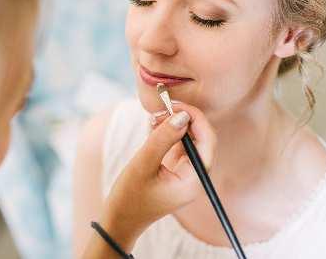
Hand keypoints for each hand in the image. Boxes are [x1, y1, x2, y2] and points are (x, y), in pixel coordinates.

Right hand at [99, 103, 216, 251]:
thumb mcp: (143, 165)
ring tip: (154, 116)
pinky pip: (177, 144)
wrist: (119, 220)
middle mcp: (195, 176)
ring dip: (173, 124)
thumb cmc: (129, 198)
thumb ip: (162, 139)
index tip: (175, 105)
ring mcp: (185, 172)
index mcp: (194, 180)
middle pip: (200, 137)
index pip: (207, 141)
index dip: (195, 118)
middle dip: (183, 119)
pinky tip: (153, 125)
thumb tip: (181, 115)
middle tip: (162, 108)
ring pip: (188, 139)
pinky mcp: (175, 169)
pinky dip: (167, 132)